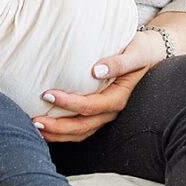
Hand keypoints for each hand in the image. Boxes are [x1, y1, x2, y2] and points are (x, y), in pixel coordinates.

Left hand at [33, 30, 167, 142]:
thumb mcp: (135, 53)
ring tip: (36, 129)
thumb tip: (96, 70)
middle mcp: (112, 111)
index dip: (68, 103)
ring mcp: (106, 115)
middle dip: (58, 127)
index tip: (48, 93)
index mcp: (119, 98)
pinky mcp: (101, 113)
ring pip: (81, 132)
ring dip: (58, 134)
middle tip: (34, 120)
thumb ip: (118, 63)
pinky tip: (47, 127)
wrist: (151, 56)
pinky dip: (64, 132)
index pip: (90, 106)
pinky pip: (81, 128)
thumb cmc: (141, 51)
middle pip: (83, 127)